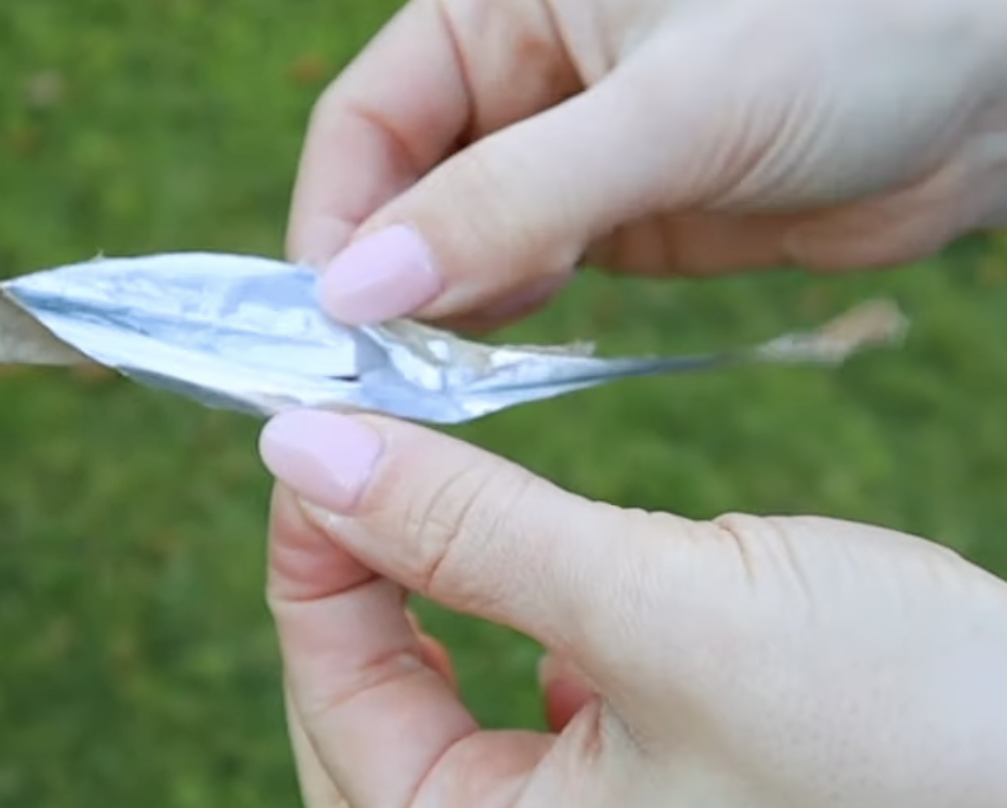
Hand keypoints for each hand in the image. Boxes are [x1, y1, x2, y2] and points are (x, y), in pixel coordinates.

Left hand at [262, 409, 1006, 807]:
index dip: (311, 561)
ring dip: (429, 598)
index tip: (314, 437)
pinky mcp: (644, 784)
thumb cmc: (902, 736)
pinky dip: (508, 630)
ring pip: (439, 708)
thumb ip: (471, 532)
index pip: (336, 705)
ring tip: (441, 511)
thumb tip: (309, 449)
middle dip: (359, 583)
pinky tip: (552, 596)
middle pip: (368, 716)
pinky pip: (521, 712)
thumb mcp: (660, 613)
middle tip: (372, 462)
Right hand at [287, 0, 1006, 327]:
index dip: (335, 223)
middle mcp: (509, 73)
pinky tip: (503, 354)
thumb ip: (512, 200)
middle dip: (386, 280)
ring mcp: (550, 153)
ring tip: (442, 377)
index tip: (336, 329)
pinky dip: (494, 323)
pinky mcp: (595, 220)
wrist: (975, 102)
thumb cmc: (837, 51)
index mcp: (499, 1)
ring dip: (438, 311)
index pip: (363, 122)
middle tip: (383, 379)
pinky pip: (510, 278)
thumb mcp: (672, 116)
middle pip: (393, 191)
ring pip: (446, 245)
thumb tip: (360, 288)